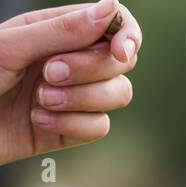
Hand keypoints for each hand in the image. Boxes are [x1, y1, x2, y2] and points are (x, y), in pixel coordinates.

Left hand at [0, 1, 141, 164]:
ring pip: (118, 95)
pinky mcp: (72, 128)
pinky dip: (71, 125)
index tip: (119, 51)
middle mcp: (72, 61)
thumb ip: (62, 30)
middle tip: (48, 73)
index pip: (114, 25)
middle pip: (120, 63)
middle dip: (90, 71)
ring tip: (41, 100)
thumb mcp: (11, 47)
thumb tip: (110, 8)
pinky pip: (100, 127)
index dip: (127, 36)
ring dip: (81, 99)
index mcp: (57, 31)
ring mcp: (75, 95)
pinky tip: (38, 121)